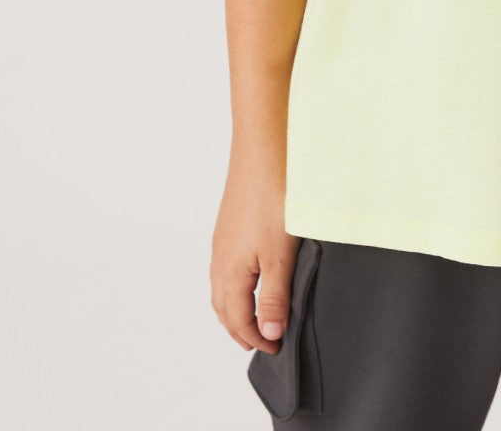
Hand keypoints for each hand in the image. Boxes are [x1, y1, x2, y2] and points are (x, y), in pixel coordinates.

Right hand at [210, 158, 300, 354]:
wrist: (264, 151)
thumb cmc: (273, 200)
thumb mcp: (280, 255)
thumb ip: (275, 296)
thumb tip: (269, 333)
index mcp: (231, 273)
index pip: (238, 320)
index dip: (256, 339)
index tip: (277, 350)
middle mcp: (220, 259)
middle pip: (224, 308)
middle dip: (241, 330)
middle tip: (262, 342)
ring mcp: (222, 241)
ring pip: (223, 288)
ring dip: (236, 308)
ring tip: (256, 317)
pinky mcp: (230, 225)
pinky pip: (226, 267)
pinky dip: (236, 285)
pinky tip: (252, 277)